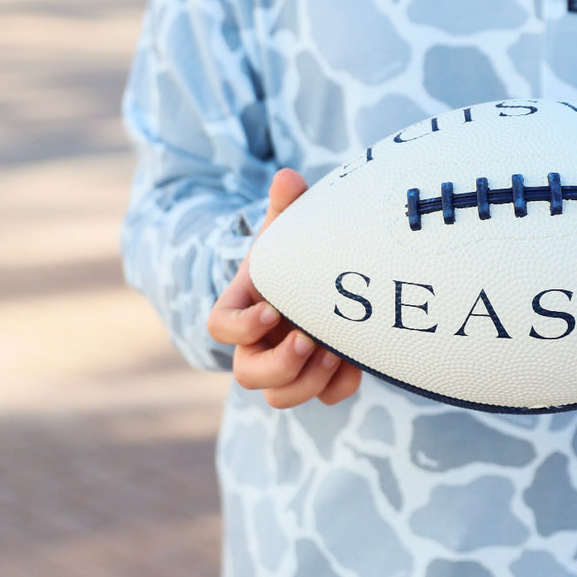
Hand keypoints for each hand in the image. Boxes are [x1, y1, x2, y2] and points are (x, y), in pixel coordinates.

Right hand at [207, 168, 362, 408]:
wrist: (319, 274)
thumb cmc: (294, 250)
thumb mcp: (289, 226)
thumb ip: (287, 204)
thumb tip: (288, 178)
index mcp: (244, 305)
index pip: (220, 327)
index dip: (240, 327)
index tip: (270, 310)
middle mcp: (258, 343)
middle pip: (248, 374)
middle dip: (278, 364)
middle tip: (307, 338)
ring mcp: (287, 364)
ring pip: (279, 398)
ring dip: (306, 381)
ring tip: (333, 352)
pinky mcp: (318, 376)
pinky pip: (324, 398)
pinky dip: (339, 385)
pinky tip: (356, 361)